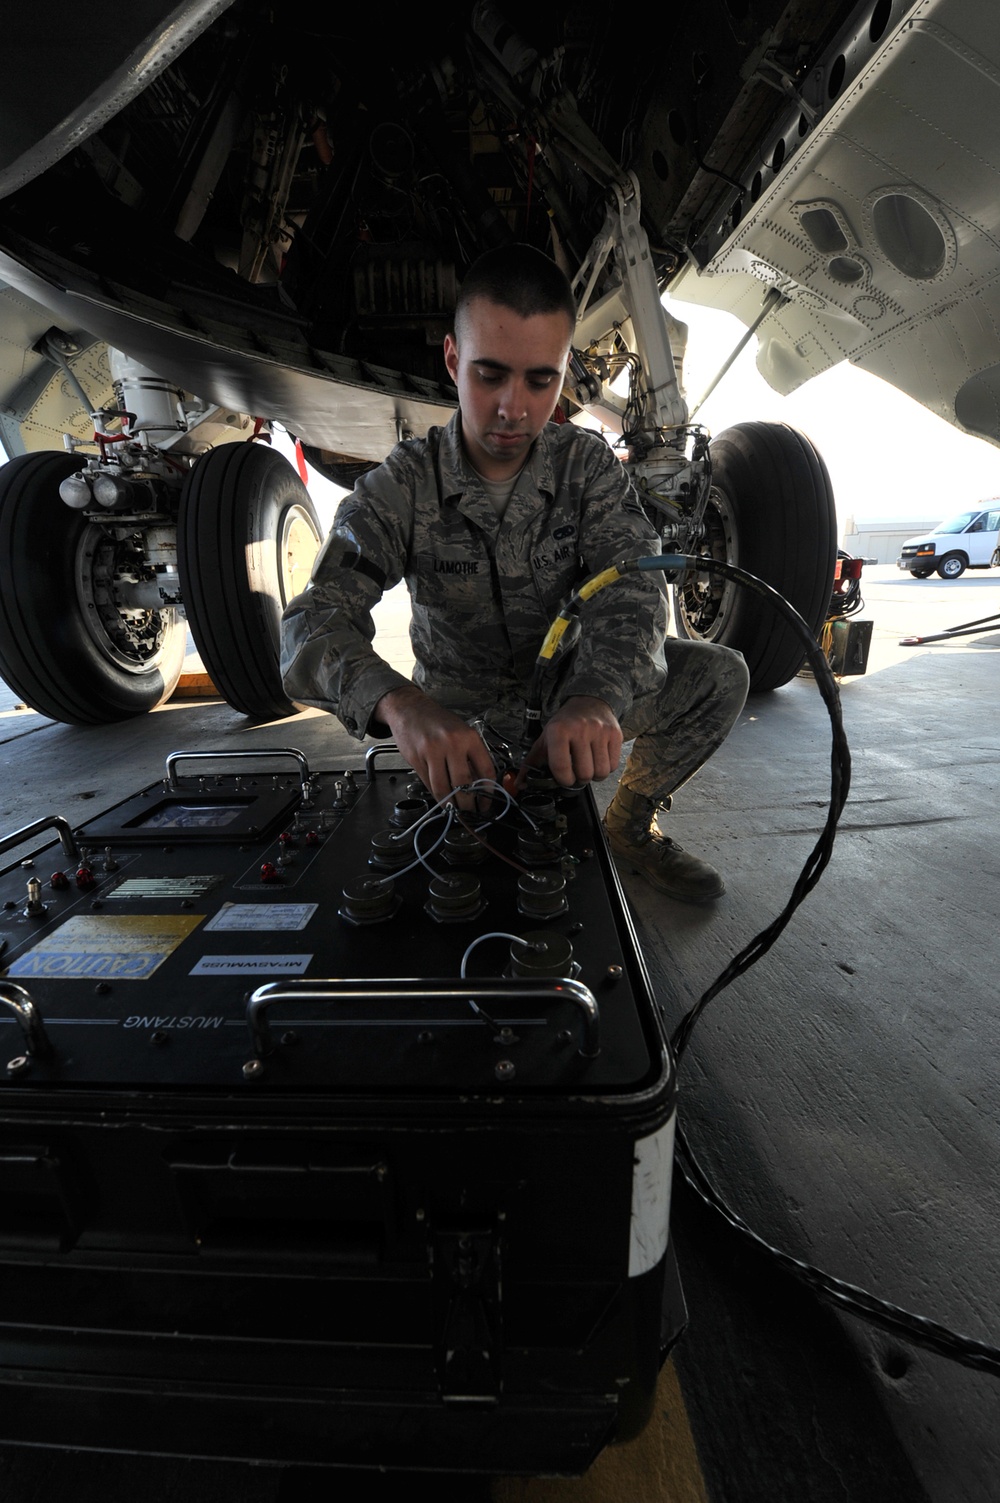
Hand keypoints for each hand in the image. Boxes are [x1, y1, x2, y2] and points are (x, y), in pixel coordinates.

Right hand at [375, 686, 496, 806]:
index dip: (487, 793)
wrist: (410, 709)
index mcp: (469, 737)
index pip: (485, 770)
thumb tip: (479, 786)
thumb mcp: (461, 732)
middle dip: (468, 804)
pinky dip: (436, 795)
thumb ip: (471, 756)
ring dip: (451, 804)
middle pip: (463, 783)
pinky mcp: (416, 759)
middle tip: (470, 813)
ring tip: (455, 811)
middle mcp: (452, 743)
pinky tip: (442, 799)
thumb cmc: (438, 722)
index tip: (486, 804)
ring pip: (443, 788)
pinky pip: (429, 783)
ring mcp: (432, 751)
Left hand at [517, 695, 622, 789]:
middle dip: (580, 779)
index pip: (562, 768)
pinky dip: (606, 767)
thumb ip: (531, 763)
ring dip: (594, 775)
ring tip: (588, 766)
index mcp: (559, 731)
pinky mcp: (615, 734)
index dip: (563, 780)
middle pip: (584, 774)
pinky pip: (613, 765)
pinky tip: (598, 759)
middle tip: (576, 772)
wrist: (589, 702)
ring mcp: (600, 731)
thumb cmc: (565, 724)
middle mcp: (580, 729)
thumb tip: (520, 785)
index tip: (564, 778)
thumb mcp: (545, 739)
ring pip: (601, 772)